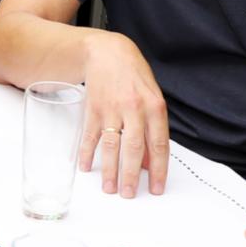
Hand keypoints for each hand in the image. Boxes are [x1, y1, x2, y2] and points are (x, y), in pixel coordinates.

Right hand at [80, 31, 169, 197]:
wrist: (108, 53)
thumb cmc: (134, 77)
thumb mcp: (152, 99)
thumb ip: (152, 130)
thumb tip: (149, 162)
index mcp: (155, 107)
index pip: (159, 144)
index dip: (158, 169)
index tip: (156, 188)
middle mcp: (134, 108)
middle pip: (134, 147)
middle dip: (131, 174)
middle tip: (129, 194)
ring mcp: (112, 108)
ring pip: (111, 144)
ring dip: (109, 169)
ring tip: (109, 188)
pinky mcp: (93, 109)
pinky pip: (90, 135)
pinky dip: (87, 152)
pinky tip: (86, 167)